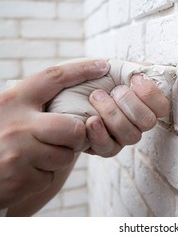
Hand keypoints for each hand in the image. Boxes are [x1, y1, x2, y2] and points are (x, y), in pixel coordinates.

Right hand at [0, 59, 109, 208]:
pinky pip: (51, 176)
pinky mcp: (20, 177)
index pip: (53, 78)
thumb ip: (33, 107)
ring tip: (32, 158)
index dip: (81, 69)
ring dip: (56, 160)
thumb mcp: (7, 116)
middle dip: (76, 137)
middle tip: (64, 141)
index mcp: (12, 101)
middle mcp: (16, 123)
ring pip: (66, 155)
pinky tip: (22, 174)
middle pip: (73, 127)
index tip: (102, 65)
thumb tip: (74, 97)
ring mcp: (18, 151)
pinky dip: (42, 177)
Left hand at [85, 74, 169, 156]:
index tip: (135, 79)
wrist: (64, 89)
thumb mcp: (112, 67)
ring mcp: (121, 136)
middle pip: (149, 122)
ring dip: (113, 113)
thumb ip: (133, 68)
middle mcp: (136, 122)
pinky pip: (109, 148)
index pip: (162, 106)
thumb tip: (150, 68)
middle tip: (114, 90)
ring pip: (131, 135)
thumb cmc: (90, 78)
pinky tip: (91, 120)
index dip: (152, 94)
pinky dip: (100, 134)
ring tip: (95, 97)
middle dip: (130, 103)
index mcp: (143, 102)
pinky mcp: (103, 147)